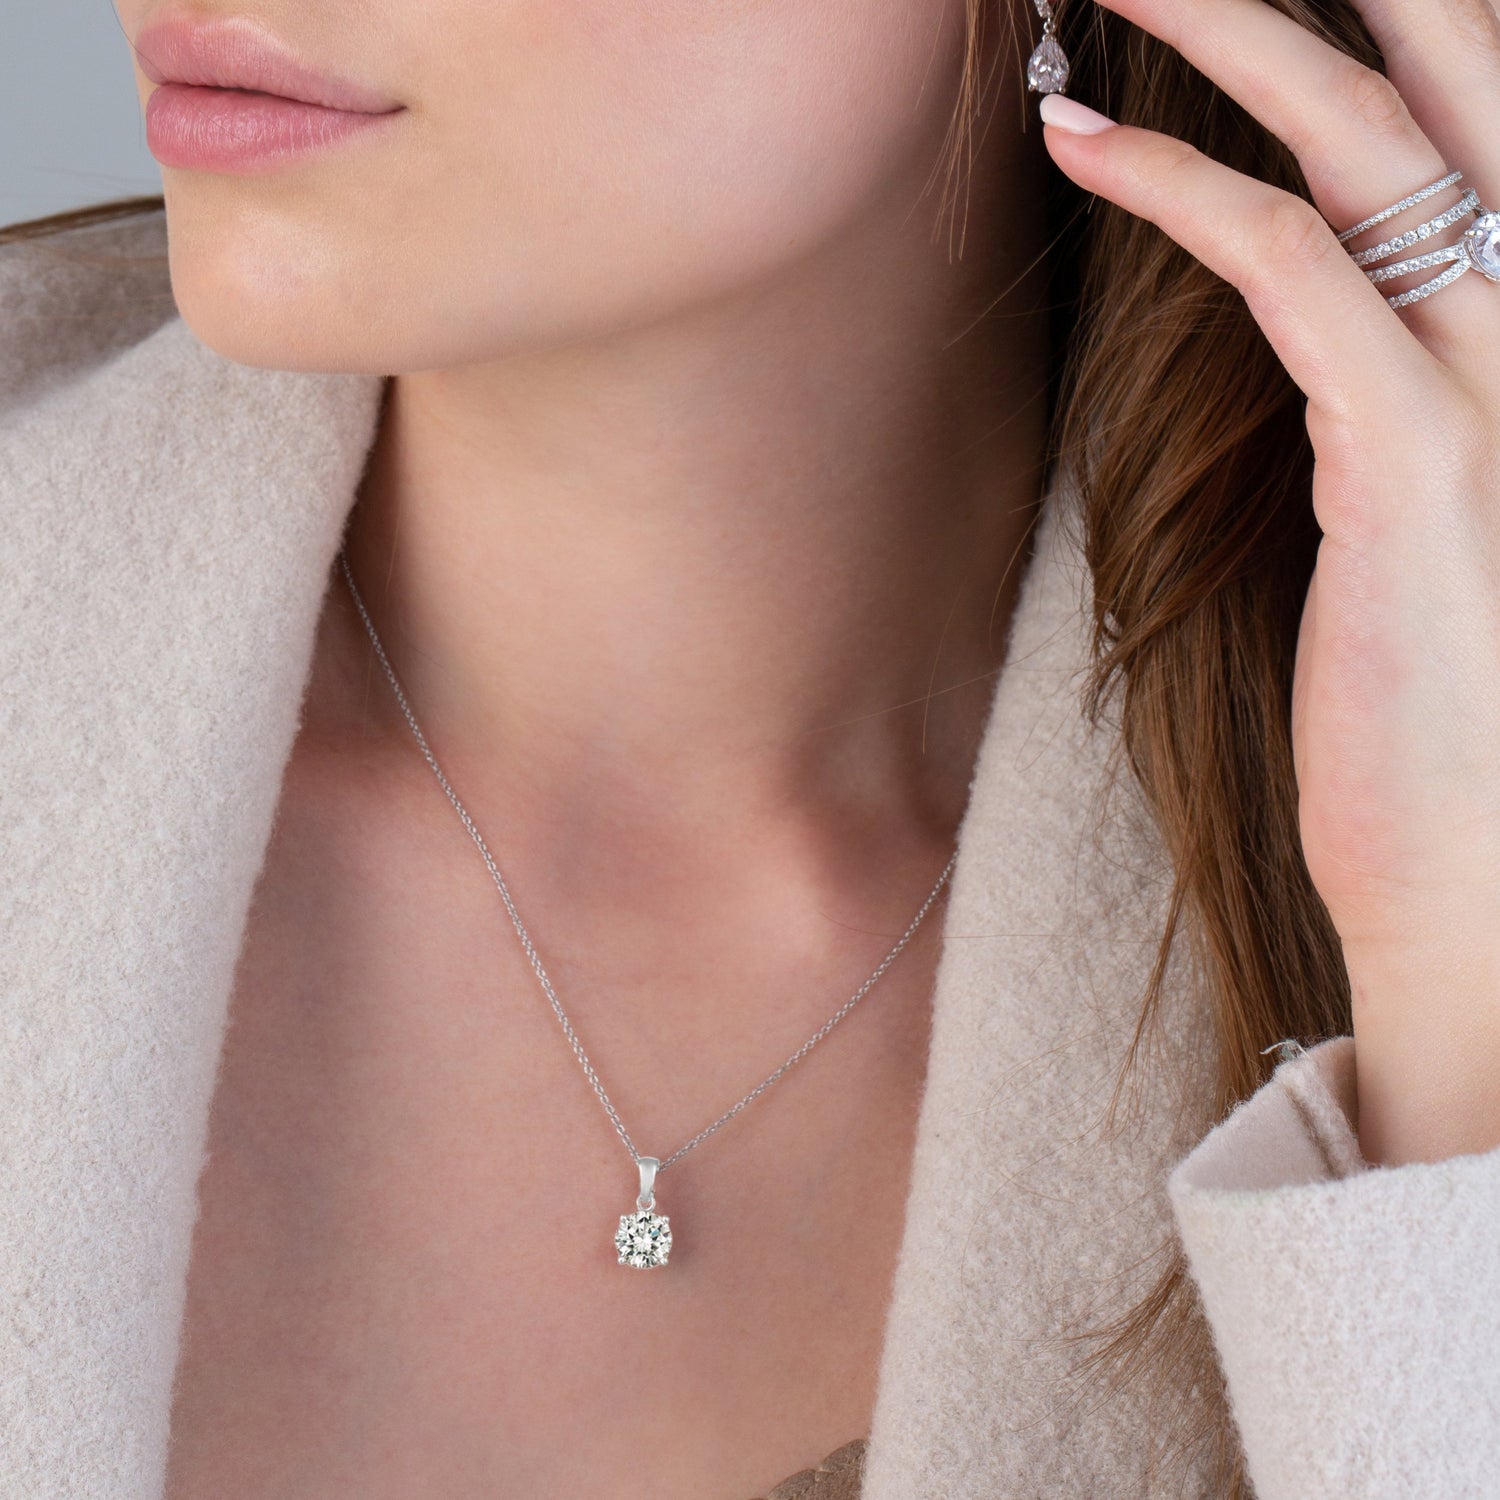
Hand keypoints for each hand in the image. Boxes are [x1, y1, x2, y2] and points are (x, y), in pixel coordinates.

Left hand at [1035, 0, 1499, 1165]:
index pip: (1477, 101)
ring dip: (1228, 31)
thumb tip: (1298, 280)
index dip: (1381, 14)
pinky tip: (1086, 148)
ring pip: (1365, 135)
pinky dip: (1180, 190)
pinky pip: (1289, 267)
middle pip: (1452, 61)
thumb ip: (1372, 372)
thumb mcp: (1405, 502)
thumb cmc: (1428, 694)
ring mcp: (1497, 377)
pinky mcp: (1414, 454)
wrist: (1475, 863)